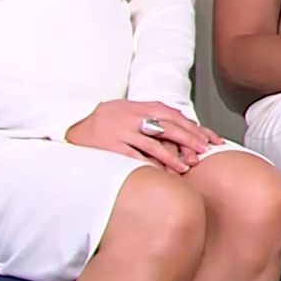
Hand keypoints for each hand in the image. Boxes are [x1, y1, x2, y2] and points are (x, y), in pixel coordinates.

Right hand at [65, 101, 218, 173]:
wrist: (72, 126)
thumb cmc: (106, 120)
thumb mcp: (128, 110)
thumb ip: (151, 114)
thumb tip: (180, 121)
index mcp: (139, 106)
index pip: (172, 115)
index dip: (192, 127)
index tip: (208, 139)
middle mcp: (132, 116)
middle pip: (168, 127)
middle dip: (189, 139)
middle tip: (204, 151)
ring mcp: (121, 131)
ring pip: (153, 144)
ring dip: (172, 156)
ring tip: (186, 166)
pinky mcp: (110, 146)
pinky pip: (134, 157)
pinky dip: (150, 165)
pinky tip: (162, 174)